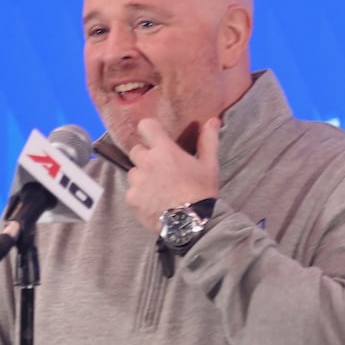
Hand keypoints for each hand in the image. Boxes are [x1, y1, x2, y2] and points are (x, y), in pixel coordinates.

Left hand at [125, 117, 220, 231]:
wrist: (193, 224)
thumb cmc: (202, 192)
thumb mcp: (209, 165)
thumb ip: (208, 141)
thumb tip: (213, 120)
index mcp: (164, 150)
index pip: (145, 126)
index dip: (149, 131)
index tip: (155, 138)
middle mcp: (147, 162)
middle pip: (136, 151)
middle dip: (146, 157)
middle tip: (160, 169)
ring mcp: (137, 181)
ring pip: (133, 173)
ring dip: (142, 178)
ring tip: (158, 190)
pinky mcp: (131, 199)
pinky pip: (131, 192)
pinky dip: (139, 196)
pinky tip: (153, 203)